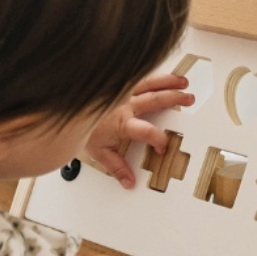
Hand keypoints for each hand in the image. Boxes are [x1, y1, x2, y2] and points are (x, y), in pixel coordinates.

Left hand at [84, 72, 194, 188]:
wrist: (68, 108)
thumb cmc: (83, 128)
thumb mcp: (99, 152)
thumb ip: (117, 168)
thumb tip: (129, 182)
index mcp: (122, 123)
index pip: (145, 131)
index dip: (158, 139)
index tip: (163, 147)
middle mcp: (125, 104)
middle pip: (154, 99)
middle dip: (173, 99)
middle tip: (189, 100)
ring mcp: (123, 92)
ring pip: (149, 83)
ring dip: (168, 82)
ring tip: (183, 82)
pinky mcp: (120, 84)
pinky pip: (139, 76)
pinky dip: (153, 74)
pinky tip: (165, 73)